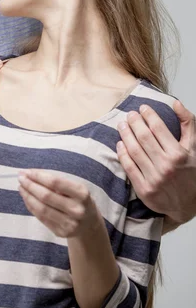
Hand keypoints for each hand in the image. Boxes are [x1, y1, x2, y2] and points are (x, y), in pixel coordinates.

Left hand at [18, 169, 101, 237]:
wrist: (89, 224)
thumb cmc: (78, 199)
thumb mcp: (75, 188)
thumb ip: (56, 182)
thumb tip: (30, 174)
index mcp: (82, 194)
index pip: (55, 182)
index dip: (38, 176)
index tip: (27, 171)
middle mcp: (77, 210)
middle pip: (46, 196)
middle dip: (30, 185)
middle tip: (20, 177)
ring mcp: (69, 224)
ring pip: (41, 209)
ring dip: (28, 196)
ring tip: (21, 187)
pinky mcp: (61, 232)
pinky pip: (41, 218)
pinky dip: (31, 206)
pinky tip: (26, 198)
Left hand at [117, 101, 195, 224]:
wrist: (188, 205)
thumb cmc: (190, 173)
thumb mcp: (194, 148)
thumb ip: (188, 123)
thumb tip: (176, 103)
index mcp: (178, 154)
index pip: (158, 128)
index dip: (149, 115)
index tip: (143, 108)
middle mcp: (166, 166)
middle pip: (143, 137)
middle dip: (134, 122)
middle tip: (130, 114)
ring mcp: (154, 179)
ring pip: (134, 150)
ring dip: (125, 134)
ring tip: (122, 124)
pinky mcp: (144, 190)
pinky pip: (129, 167)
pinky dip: (122, 153)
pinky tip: (120, 143)